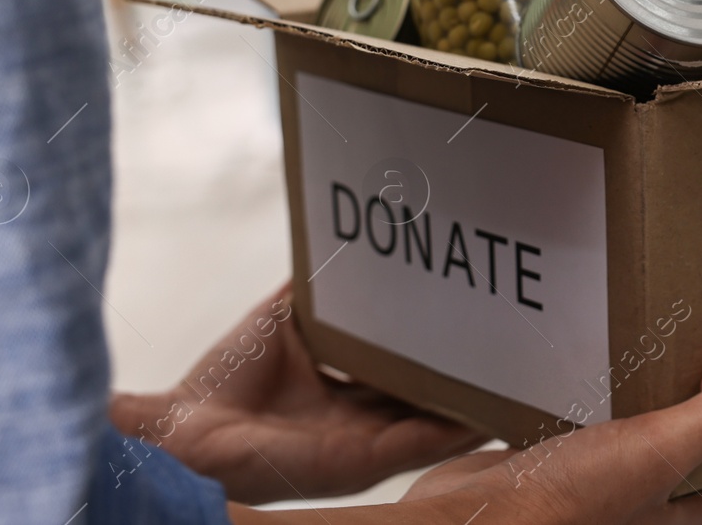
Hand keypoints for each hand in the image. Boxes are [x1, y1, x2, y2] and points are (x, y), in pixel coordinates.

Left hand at [110, 285, 483, 504]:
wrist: (184, 429)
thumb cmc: (221, 382)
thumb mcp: (279, 320)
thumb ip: (311, 289)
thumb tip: (331, 239)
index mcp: (342, 393)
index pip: (401, 372)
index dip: (435, 352)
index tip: (471, 323)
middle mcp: (358, 422)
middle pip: (427, 399)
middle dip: (466, 380)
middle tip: (510, 351)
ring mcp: (363, 444)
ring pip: (435, 424)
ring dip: (473, 407)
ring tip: (517, 383)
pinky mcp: (360, 463)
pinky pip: (419, 443)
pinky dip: (454, 431)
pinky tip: (487, 413)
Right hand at [396, 344, 701, 524]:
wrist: (474, 520)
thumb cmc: (566, 504)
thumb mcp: (664, 449)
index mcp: (670, 518)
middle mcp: (634, 511)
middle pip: (681, 457)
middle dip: (692, 409)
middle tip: (697, 357)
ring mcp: (588, 493)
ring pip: (629, 442)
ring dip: (638, 401)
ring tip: (644, 352)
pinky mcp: (545, 471)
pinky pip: (577, 432)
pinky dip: (586, 401)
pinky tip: (580, 370)